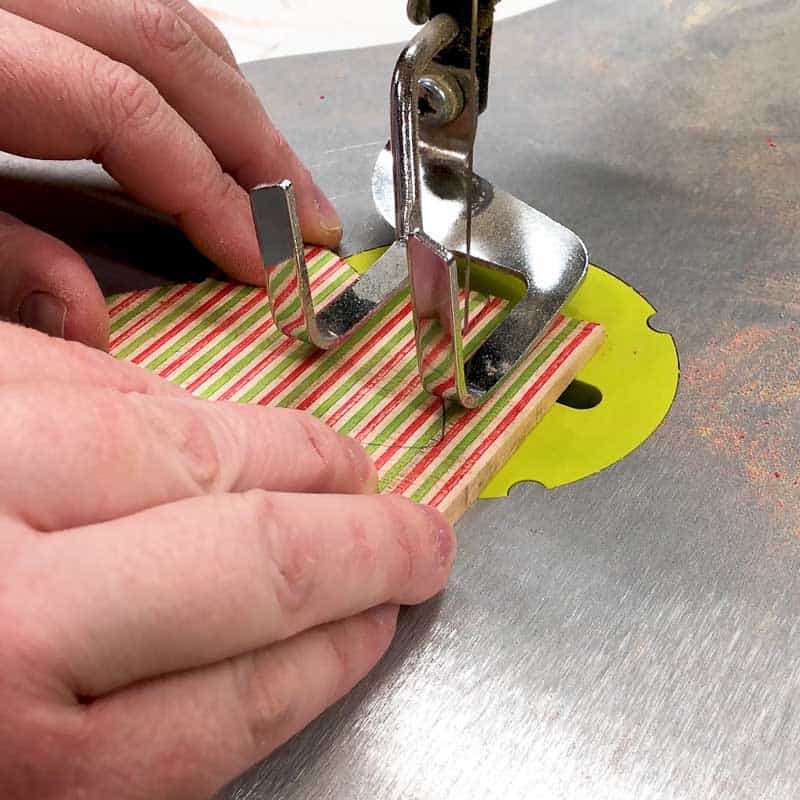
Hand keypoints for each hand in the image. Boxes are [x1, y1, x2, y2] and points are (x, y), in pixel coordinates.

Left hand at [0, 0, 340, 348]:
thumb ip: (0, 255)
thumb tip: (81, 319)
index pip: (131, 113)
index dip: (213, 193)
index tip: (263, 258)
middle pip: (172, 52)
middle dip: (257, 146)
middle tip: (311, 219)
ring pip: (171, 20)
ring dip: (239, 106)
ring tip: (282, 181)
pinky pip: (144, 15)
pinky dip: (197, 78)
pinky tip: (218, 127)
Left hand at [0, 322, 454, 799]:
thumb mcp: (38, 794)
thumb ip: (173, 728)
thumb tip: (311, 648)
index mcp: (23, 758)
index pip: (248, 695)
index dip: (337, 655)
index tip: (384, 615)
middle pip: (252, 555)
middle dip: (365, 542)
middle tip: (414, 534)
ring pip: (190, 443)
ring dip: (294, 453)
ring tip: (339, 466)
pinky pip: (94, 372)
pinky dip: (174, 394)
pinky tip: (212, 419)